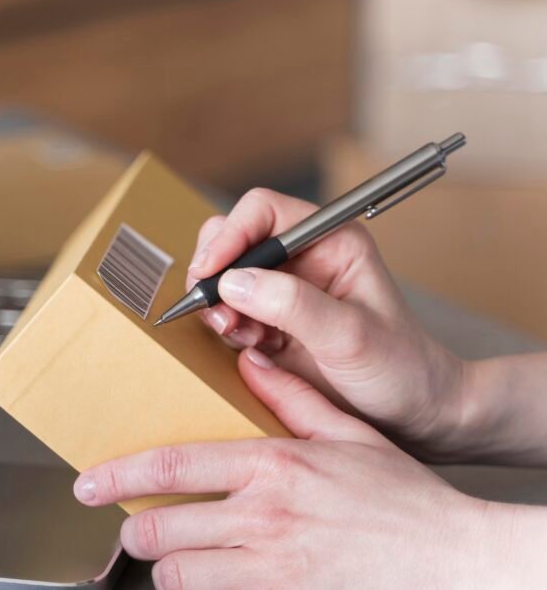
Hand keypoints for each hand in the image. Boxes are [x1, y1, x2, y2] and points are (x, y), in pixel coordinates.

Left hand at [74, 354, 522, 588]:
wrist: (449, 560)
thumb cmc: (402, 498)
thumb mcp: (347, 432)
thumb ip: (291, 396)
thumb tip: (250, 362)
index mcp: (272, 466)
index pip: (172, 467)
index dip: (118, 476)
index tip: (87, 482)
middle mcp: (262, 518)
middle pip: (160, 528)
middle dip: (134, 528)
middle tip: (133, 523)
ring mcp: (271, 567)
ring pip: (178, 573)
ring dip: (166, 565)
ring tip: (172, 553)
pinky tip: (209, 577)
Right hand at [187, 188, 463, 454]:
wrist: (414, 414)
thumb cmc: (401, 369)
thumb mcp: (350, 336)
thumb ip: (292, 305)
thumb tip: (234, 282)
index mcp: (329, 240)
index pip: (262, 211)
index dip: (231, 235)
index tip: (211, 271)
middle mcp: (302, 257)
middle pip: (233, 238)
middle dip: (216, 271)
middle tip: (215, 308)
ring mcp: (283, 290)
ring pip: (224, 276)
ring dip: (218, 304)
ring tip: (236, 333)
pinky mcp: (270, 321)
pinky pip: (228, 310)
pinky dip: (225, 327)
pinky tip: (249, 348)